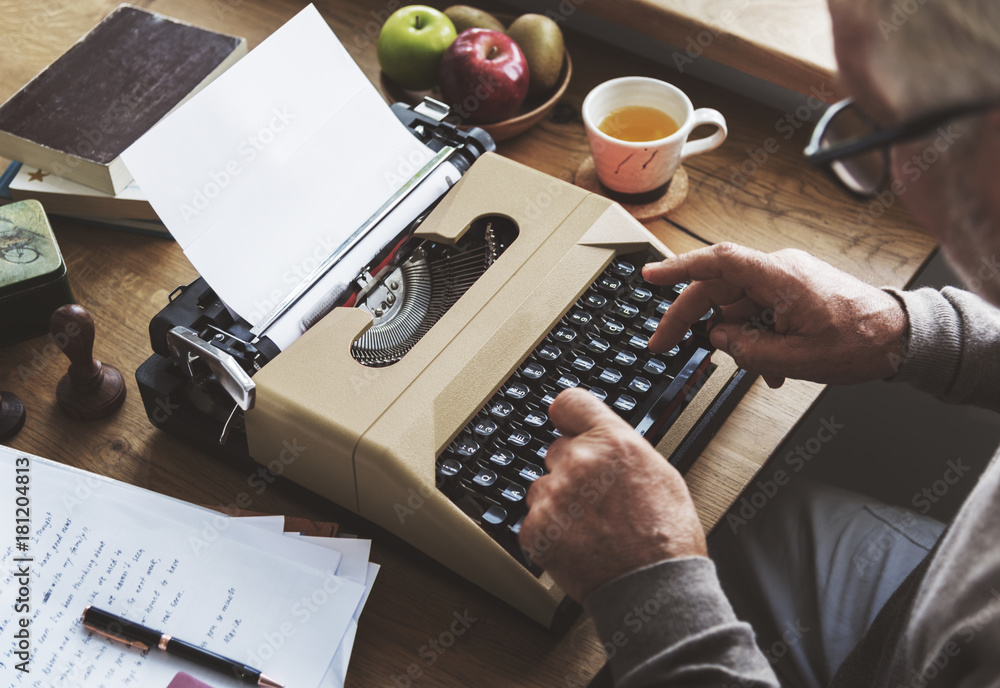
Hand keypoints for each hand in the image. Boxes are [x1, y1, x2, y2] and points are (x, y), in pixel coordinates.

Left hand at [518, 388, 705, 601]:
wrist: (653, 588)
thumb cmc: (666, 538)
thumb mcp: (660, 474)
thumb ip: (623, 449)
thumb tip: (603, 439)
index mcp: (613, 442)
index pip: (570, 403)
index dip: (567, 415)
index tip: (564, 422)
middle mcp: (579, 462)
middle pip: (557, 451)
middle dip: (572, 470)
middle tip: (596, 499)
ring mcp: (554, 495)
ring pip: (543, 487)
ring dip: (559, 503)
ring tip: (591, 528)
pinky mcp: (536, 528)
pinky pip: (534, 520)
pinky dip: (550, 532)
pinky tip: (578, 544)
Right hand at [643, 242, 907, 387]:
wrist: (902, 338)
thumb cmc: (861, 342)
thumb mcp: (798, 359)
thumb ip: (749, 349)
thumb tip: (718, 339)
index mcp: (779, 277)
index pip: (718, 262)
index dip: (678, 268)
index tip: (649, 276)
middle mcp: (779, 271)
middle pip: (717, 288)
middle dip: (689, 318)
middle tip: (664, 343)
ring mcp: (786, 281)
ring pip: (737, 306)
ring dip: (736, 338)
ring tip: (758, 368)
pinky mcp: (793, 292)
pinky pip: (757, 311)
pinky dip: (755, 337)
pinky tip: (771, 365)